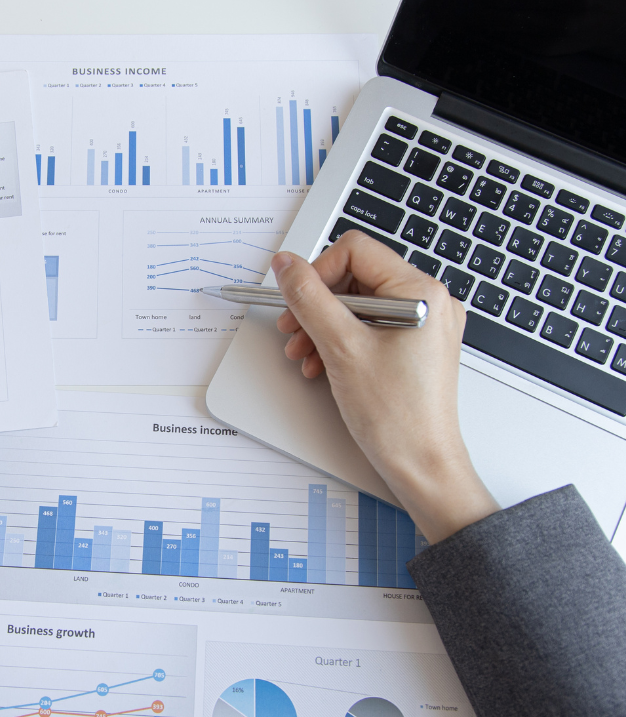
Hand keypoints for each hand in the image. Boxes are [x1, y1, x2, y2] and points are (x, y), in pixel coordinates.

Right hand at [273, 230, 498, 543]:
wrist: (421, 465)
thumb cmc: (398, 418)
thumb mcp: (341, 348)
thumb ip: (309, 300)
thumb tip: (287, 265)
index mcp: (421, 292)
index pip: (356, 251)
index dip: (317, 272)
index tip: (294, 299)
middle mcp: (428, 302)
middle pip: (355, 277)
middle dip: (317, 304)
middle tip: (292, 330)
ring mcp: (423, 326)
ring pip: (358, 305)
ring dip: (323, 325)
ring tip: (304, 354)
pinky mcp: (413, 347)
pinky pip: (369, 328)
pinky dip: (340, 341)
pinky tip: (322, 364)